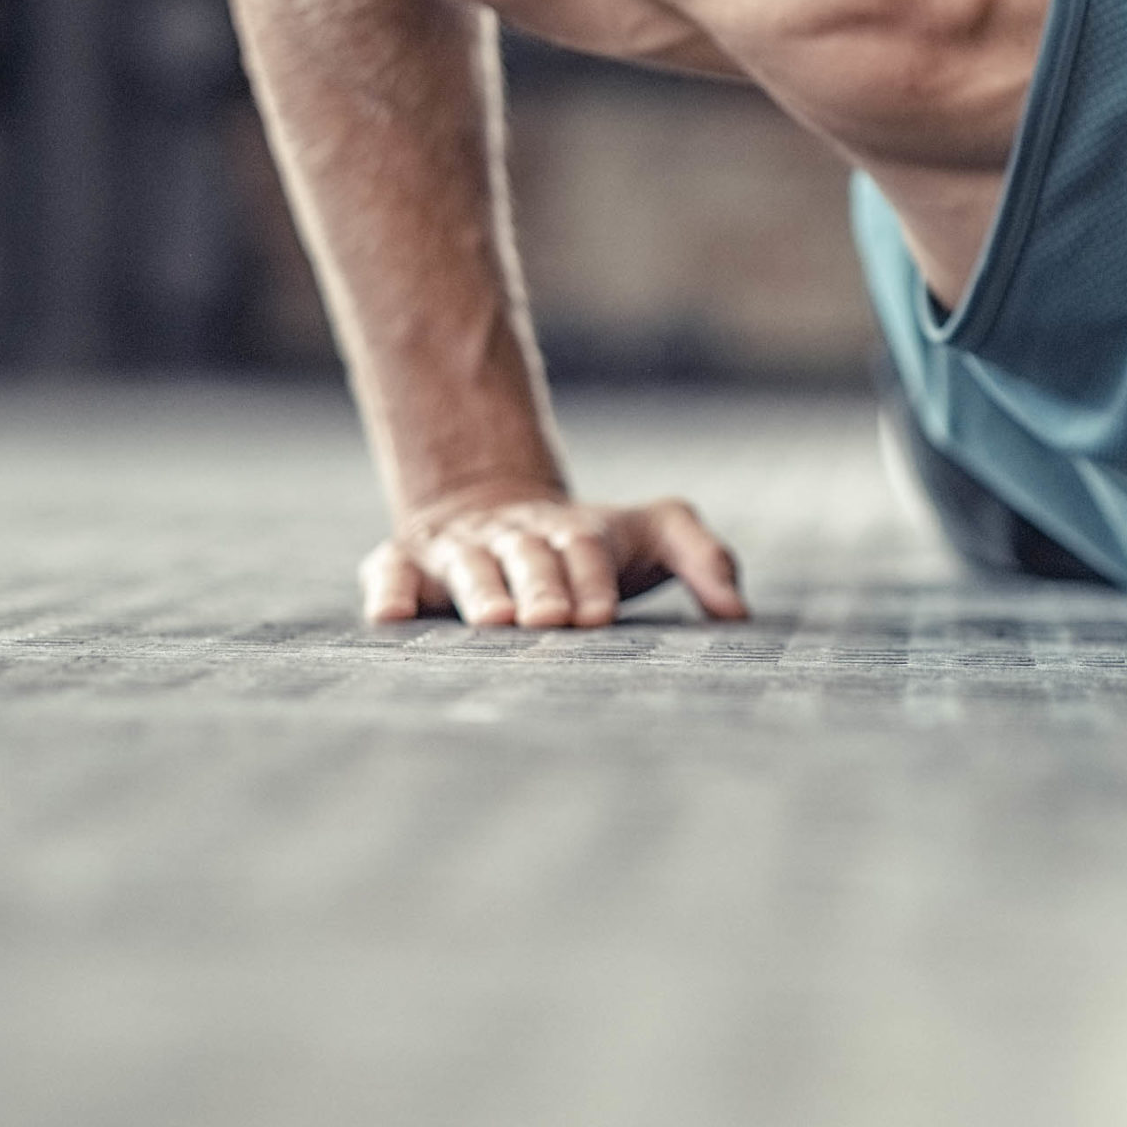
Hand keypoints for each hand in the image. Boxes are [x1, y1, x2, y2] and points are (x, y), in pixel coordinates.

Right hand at [358, 492, 747, 626]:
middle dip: (540, 587)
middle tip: (548, 621)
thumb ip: (704, 558)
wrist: (497, 505)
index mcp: (576, 533)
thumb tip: (739, 613)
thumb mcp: (656, 533)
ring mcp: (460, 550)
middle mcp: (516, 537)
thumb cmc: (595, 546)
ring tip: (489, 622)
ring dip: (478, 591)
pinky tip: (388, 617)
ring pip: (468, 566)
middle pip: (529, 557)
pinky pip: (390, 573)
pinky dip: (387, 591)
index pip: (587, 552)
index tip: (599, 616)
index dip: (592, 581)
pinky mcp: (406, 564)